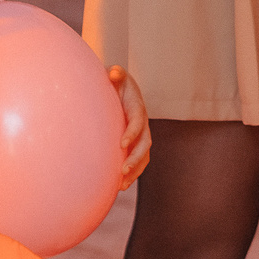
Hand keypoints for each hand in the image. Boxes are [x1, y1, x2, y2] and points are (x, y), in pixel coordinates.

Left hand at [110, 65, 150, 188]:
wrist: (123, 91)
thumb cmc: (116, 83)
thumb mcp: (117, 76)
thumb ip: (116, 74)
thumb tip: (113, 72)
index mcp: (137, 108)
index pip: (137, 122)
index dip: (132, 133)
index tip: (121, 144)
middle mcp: (143, 123)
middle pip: (144, 143)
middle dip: (135, 158)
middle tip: (122, 170)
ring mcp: (141, 135)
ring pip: (144, 156)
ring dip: (135, 170)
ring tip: (122, 184)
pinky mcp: (136, 144)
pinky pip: (138, 161)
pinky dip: (132, 173)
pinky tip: (120, 186)